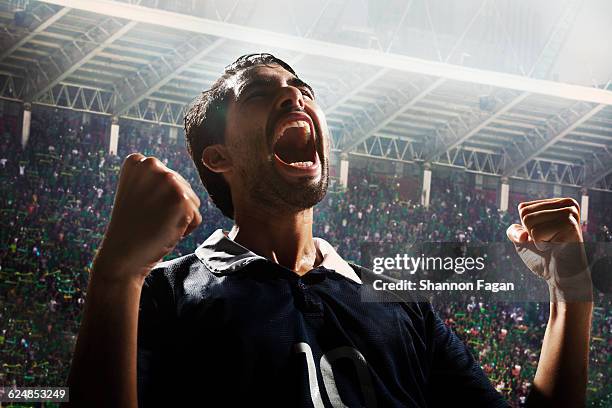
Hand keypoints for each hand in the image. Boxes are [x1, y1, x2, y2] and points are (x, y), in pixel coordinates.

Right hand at [94, 153, 201, 281]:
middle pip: (183, 188)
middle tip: (148, 218)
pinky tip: (164, 231)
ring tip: (156, 224)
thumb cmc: (131, 227)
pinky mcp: (183, 200)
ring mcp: (169, 181)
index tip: (140, 207)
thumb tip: (181, 173)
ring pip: (192, 201)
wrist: (122, 256)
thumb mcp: (137, 192)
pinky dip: (185, 229)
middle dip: (171, 208)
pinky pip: (196, 218)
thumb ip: (155, 179)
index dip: (158, 199)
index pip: (168, 178)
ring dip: (180, 217)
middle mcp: (153, 165)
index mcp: (138, 161)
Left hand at [506, 198, 591, 300]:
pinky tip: (556, 248)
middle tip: (549, 242)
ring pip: (529, 221)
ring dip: (536, 239)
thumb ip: (513, 230)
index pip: (523, 208)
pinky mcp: (570, 225)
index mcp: (558, 204)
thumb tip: (524, 235)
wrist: (561, 277)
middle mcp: (567, 204)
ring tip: (553, 245)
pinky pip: (536, 233)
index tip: (544, 236)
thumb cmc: (544, 257)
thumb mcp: (522, 239)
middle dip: (531, 233)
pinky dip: (541, 245)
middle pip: (524, 213)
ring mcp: (570, 213)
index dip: (526, 228)